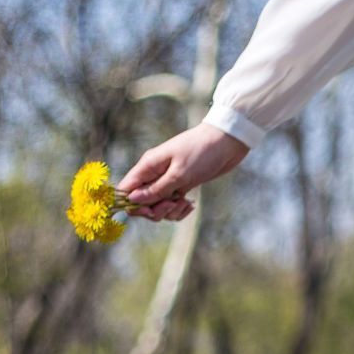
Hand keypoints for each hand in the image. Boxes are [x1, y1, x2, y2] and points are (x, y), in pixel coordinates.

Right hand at [118, 123, 250, 221]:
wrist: (227, 142)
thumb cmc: (202, 152)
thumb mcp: (179, 174)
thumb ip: (156, 189)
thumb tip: (132, 200)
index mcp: (148, 166)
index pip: (126, 189)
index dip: (133, 204)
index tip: (150, 210)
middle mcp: (154, 173)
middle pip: (141, 202)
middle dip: (155, 210)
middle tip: (173, 204)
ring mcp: (167, 180)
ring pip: (157, 206)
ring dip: (170, 211)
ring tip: (185, 203)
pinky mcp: (180, 185)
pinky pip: (171, 205)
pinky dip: (179, 209)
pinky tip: (190, 205)